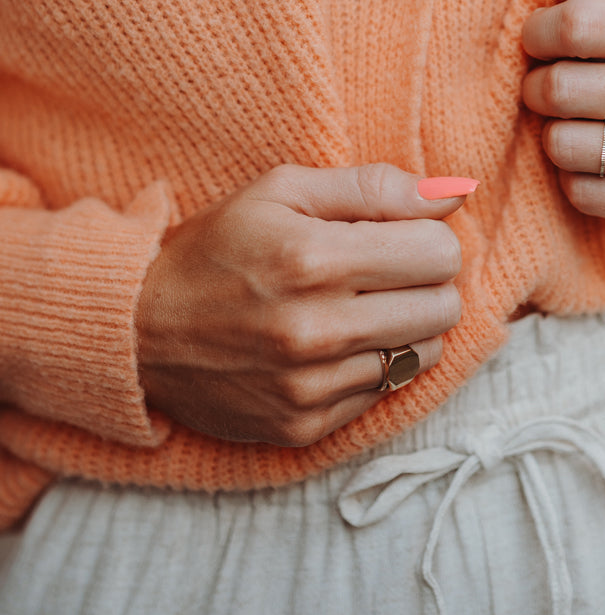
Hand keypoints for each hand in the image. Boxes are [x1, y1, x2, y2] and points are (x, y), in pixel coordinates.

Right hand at [135, 164, 470, 446]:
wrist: (138, 330)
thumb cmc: (217, 247)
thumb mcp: (283, 189)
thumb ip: (373, 187)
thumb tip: (455, 192)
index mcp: (314, 258)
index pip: (439, 254)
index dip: (428, 238)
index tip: (398, 236)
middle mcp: (316, 329)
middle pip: (443, 307)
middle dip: (426, 282)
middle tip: (384, 272)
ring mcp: (310, 386)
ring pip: (423, 354)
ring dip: (406, 327)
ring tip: (360, 307)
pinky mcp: (303, 426)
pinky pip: (383, 393)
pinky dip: (372, 365)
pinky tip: (334, 345)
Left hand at [520, 0, 604, 245]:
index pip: (576, 23)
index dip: (537, 32)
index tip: (537, 42)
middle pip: (562, 87)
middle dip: (537, 89)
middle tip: (547, 92)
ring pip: (566, 145)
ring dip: (554, 139)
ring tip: (572, 129)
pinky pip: (584, 193)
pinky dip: (573, 181)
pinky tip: (595, 169)